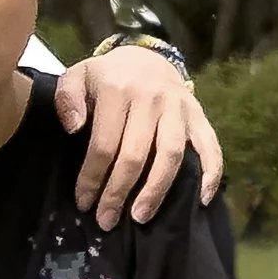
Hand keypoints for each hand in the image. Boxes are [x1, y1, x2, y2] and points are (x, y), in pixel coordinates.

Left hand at [58, 43, 223, 230]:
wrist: (145, 58)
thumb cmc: (106, 77)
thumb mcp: (76, 77)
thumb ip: (67, 98)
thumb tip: (74, 128)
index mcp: (117, 90)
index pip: (104, 144)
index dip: (93, 177)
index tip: (84, 202)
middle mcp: (151, 98)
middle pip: (136, 154)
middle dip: (119, 192)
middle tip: (107, 220)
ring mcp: (178, 107)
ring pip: (171, 154)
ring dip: (156, 190)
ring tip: (141, 216)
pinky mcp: (198, 115)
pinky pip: (210, 146)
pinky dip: (210, 174)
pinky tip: (202, 200)